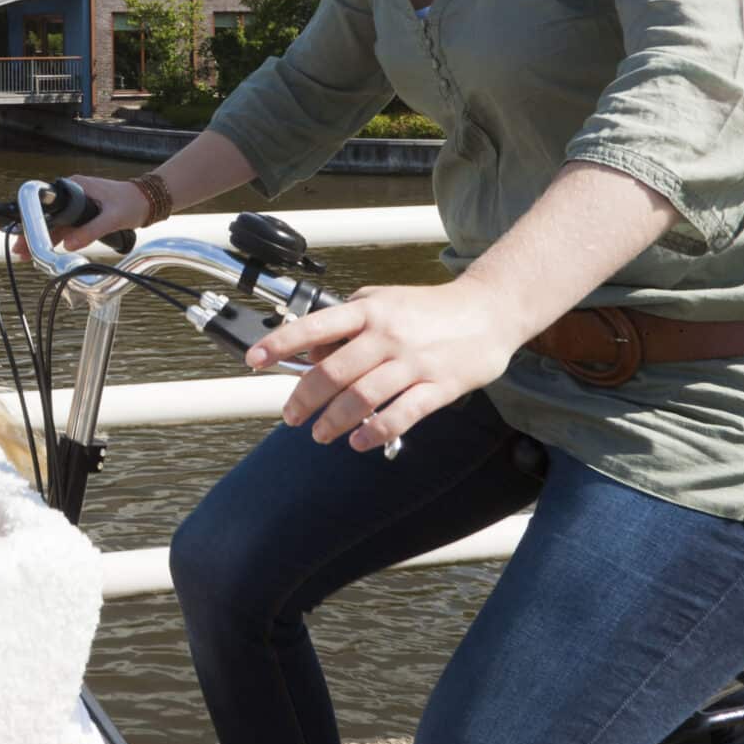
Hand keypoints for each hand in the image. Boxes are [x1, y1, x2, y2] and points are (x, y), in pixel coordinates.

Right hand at [10, 175, 144, 259]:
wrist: (149, 200)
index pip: (48, 204)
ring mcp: (78, 204)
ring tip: (27, 254)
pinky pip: (66, 226)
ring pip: (56, 223)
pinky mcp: (84, 213)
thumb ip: (90, 231)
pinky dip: (56, 238)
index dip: (33, 220)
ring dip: (43, 238)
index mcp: (76, 187)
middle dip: (33, 233)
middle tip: (20, 251)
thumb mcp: (112, 218)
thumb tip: (68, 245)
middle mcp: (74, 193)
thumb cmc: (132, 202)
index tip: (24, 236)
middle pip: (48, 216)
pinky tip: (46, 249)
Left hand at [249, 280, 519, 449]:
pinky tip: (358, 442)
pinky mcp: (439, 386)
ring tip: (319, 434)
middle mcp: (387, 335)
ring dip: (334, 421)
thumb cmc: (428, 308)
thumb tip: (309, 350)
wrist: (490, 309)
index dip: (280, 343)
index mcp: (368, 311)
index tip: (254, 359)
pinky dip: (375, 432)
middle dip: (304, 399)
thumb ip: (345, 323)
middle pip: (333, 372)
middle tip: (290, 416)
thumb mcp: (381, 301)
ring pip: (362, 398)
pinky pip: (402, 415)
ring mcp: (414, 362)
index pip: (315, 326)